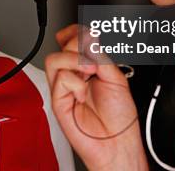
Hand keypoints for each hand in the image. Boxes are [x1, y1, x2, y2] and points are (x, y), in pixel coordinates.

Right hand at [45, 24, 147, 170]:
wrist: (117, 143)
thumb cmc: (120, 118)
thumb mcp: (116, 77)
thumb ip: (100, 56)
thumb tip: (89, 38)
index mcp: (88, 67)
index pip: (73, 41)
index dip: (76, 32)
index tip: (87, 32)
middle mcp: (74, 75)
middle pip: (63, 46)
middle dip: (78, 46)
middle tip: (94, 60)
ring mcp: (64, 87)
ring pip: (54, 59)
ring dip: (74, 61)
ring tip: (89, 73)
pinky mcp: (58, 100)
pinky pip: (59, 78)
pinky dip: (74, 82)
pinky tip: (83, 94)